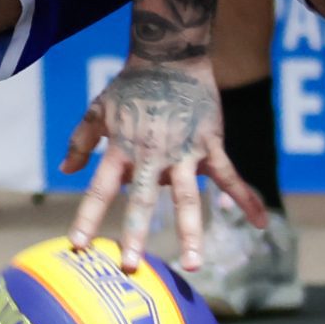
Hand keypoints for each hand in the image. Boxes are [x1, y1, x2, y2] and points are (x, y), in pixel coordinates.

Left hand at [62, 55, 262, 272]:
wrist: (171, 57)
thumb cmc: (131, 85)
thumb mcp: (98, 109)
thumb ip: (81, 141)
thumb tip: (65, 170)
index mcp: (121, 148)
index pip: (100, 189)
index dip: (87, 217)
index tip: (77, 245)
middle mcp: (151, 154)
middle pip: (142, 200)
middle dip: (135, 234)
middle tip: (130, 266)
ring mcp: (184, 151)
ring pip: (188, 198)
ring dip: (191, 231)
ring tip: (192, 264)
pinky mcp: (210, 145)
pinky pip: (230, 177)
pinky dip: (246, 199)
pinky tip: (260, 223)